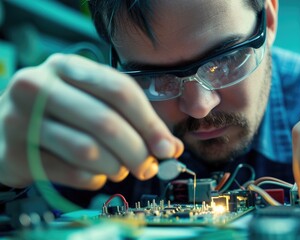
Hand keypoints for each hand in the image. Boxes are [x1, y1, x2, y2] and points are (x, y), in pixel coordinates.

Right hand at [0, 54, 182, 189]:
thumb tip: (169, 147)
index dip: (150, 123)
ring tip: (119, 168)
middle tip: (148, 166)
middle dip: (136, 151)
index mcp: (66, 66)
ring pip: (88, 151)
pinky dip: (93, 178)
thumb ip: (131, 118)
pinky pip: (70, 173)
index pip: (120, 91)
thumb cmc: (60, 113)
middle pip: (106, 122)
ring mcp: (20, 119)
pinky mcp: (13, 153)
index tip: (167, 147)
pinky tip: (95, 173)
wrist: (5, 129)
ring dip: (114, 167)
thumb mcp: (92, 101)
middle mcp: (39, 86)